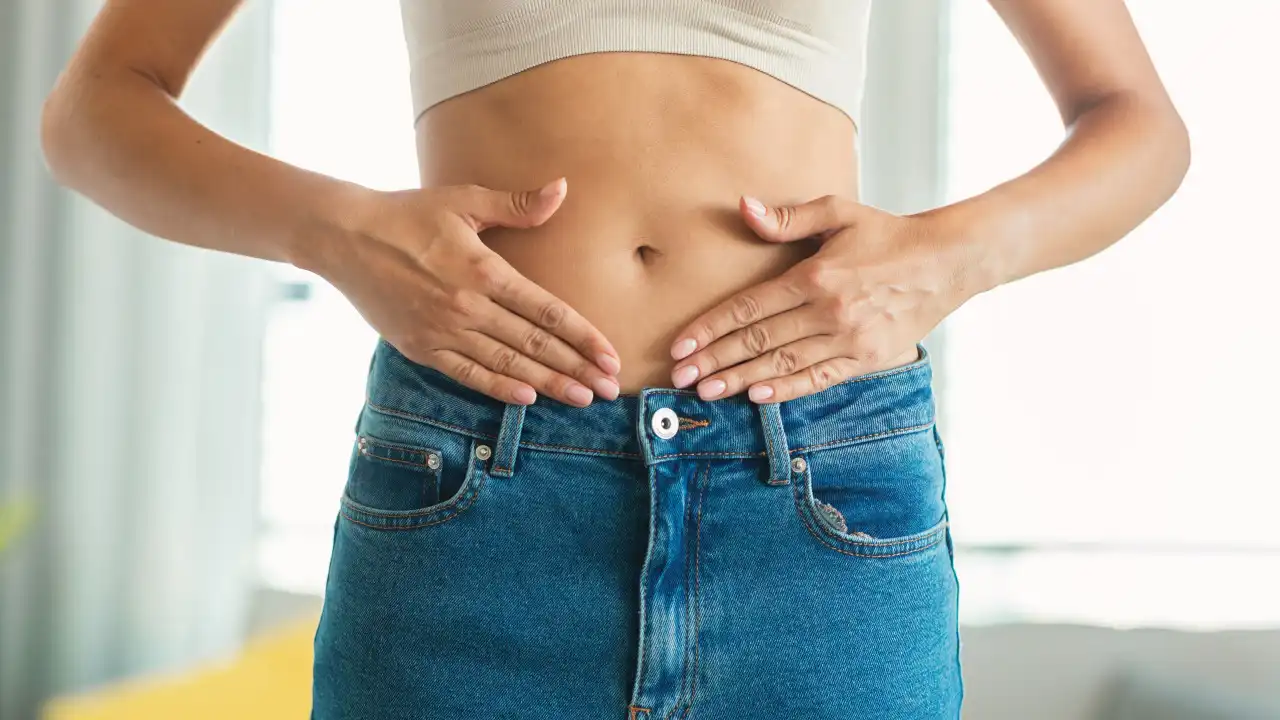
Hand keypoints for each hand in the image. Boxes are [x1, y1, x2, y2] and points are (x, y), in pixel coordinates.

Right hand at [319, 178, 621, 406]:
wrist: (344, 237)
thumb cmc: (408, 213)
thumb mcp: (463, 199)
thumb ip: (516, 204)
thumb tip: (562, 189)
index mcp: (484, 270)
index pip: (547, 310)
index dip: (583, 336)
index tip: (610, 355)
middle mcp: (467, 306)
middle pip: (534, 343)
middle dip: (576, 368)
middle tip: (610, 388)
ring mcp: (443, 330)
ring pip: (506, 364)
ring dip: (548, 384)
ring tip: (581, 399)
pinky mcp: (421, 347)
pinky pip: (466, 374)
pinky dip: (498, 388)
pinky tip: (526, 398)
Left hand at [668, 194, 965, 402]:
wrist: (947, 261)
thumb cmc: (888, 234)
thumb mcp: (839, 211)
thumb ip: (788, 217)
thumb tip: (744, 208)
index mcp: (815, 275)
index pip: (749, 308)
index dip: (710, 327)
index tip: (681, 344)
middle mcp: (828, 311)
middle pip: (758, 341)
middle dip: (715, 360)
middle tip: (681, 376)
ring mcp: (848, 339)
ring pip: (783, 364)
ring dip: (741, 379)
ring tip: (708, 391)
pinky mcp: (867, 358)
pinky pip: (819, 378)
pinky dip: (788, 389)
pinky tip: (759, 397)